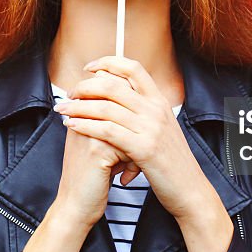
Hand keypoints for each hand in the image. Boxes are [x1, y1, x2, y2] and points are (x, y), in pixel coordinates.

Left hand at [52, 55, 215, 222]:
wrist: (189, 189)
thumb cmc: (170, 161)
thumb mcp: (161, 128)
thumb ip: (143, 110)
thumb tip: (117, 93)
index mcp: (159, 101)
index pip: (133, 68)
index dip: (109, 62)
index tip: (89, 67)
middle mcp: (156, 109)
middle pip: (114, 84)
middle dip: (85, 86)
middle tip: (69, 94)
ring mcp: (151, 128)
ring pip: (106, 107)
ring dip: (78, 106)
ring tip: (63, 110)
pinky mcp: (144, 148)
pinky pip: (107, 130)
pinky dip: (85, 125)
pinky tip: (72, 126)